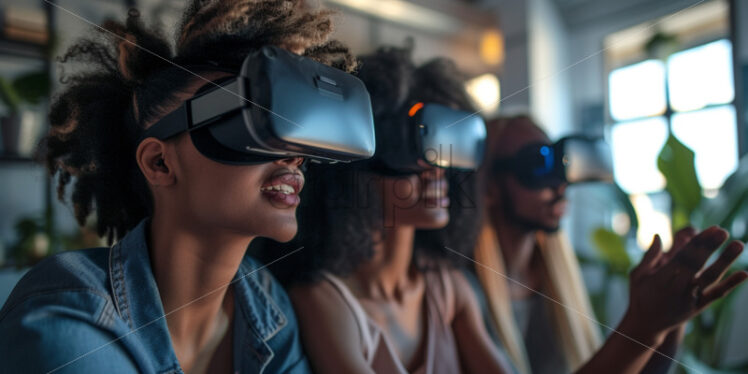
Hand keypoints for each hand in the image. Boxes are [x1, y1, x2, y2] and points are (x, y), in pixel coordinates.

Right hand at [620, 226, 747, 345]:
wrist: (646, 326)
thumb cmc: (640, 296)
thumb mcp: (638, 275)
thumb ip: (649, 256)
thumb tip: (658, 236)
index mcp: (662, 277)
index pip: (684, 255)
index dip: (698, 242)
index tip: (711, 229)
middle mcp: (678, 287)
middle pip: (698, 263)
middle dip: (711, 246)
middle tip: (724, 231)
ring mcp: (690, 298)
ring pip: (711, 277)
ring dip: (725, 260)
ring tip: (739, 244)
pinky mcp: (698, 307)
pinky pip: (717, 294)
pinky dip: (731, 284)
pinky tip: (744, 273)